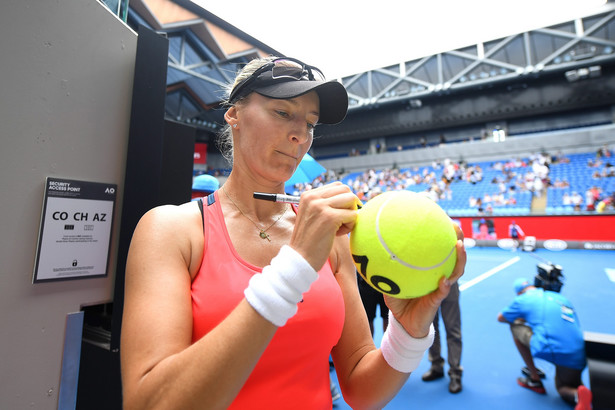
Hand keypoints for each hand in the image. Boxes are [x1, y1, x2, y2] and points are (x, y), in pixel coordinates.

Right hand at [289, 182, 360, 270]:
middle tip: (341, 221)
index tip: (338, 215)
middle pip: (346, 190)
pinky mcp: (330, 218)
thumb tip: (350, 197)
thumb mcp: (313, 215)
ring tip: (339, 228)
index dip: (343, 200)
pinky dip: (350, 226)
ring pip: (351, 200)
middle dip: (349, 205)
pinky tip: (338, 234)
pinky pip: (353, 215)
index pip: (337, 186)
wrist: (300, 259)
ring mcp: (321, 207)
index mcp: (308, 195)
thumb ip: (325, 203)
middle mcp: (313, 197)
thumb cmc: (310, 240)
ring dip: (350, 215)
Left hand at [384, 222, 465, 337]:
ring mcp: (440, 287)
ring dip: (459, 259)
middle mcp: (438, 275)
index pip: (438, 248)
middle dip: (458, 239)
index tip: (442, 217)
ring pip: (456, 271)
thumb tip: (369, 246)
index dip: (443, 234)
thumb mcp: (388, 278)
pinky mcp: (437, 301)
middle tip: (456, 226)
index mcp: (429, 268)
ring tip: (459, 246)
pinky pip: (443, 292)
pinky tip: (444, 281)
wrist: (402, 322)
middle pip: (453, 254)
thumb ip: (383, 265)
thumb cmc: (397, 297)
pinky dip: (444, 286)